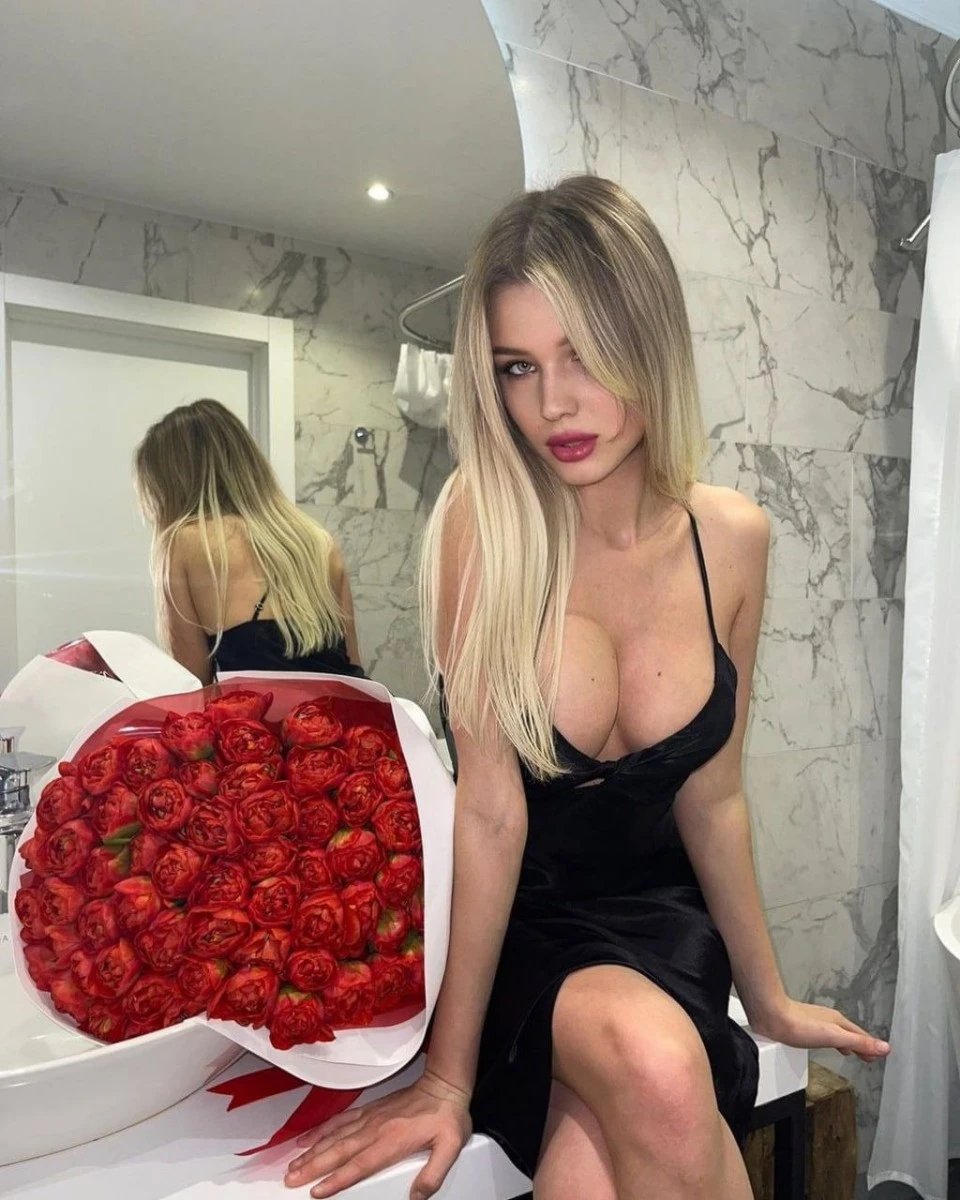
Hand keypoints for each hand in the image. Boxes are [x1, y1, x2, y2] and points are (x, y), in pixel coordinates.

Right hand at [284, 1069, 472, 1198]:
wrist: (444, 1085)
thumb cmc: (447, 1116)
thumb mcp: (450, 1147)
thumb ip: (434, 1174)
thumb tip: (417, 1197)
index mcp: (392, 1141)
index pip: (359, 1165)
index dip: (337, 1179)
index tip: (317, 1191)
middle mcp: (376, 1129)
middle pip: (339, 1151)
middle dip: (313, 1166)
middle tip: (291, 1179)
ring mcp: (370, 1118)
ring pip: (335, 1136)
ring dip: (312, 1150)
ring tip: (293, 1164)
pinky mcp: (369, 1110)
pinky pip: (340, 1120)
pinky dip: (322, 1129)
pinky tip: (309, 1138)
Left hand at [749, 997, 889, 1063]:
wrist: (771, 1015)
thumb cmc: (799, 1025)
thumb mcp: (835, 1037)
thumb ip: (859, 1043)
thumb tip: (885, 1047)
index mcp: (838, 1022)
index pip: (860, 1036)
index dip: (870, 1047)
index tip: (880, 1055)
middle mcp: (828, 1020)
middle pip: (850, 1034)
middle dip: (860, 1045)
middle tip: (869, 1056)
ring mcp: (814, 1022)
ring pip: (836, 1034)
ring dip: (846, 1043)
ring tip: (851, 1052)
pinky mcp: (801, 1026)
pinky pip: (823, 1034)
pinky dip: (830, 1042)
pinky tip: (823, 1044)